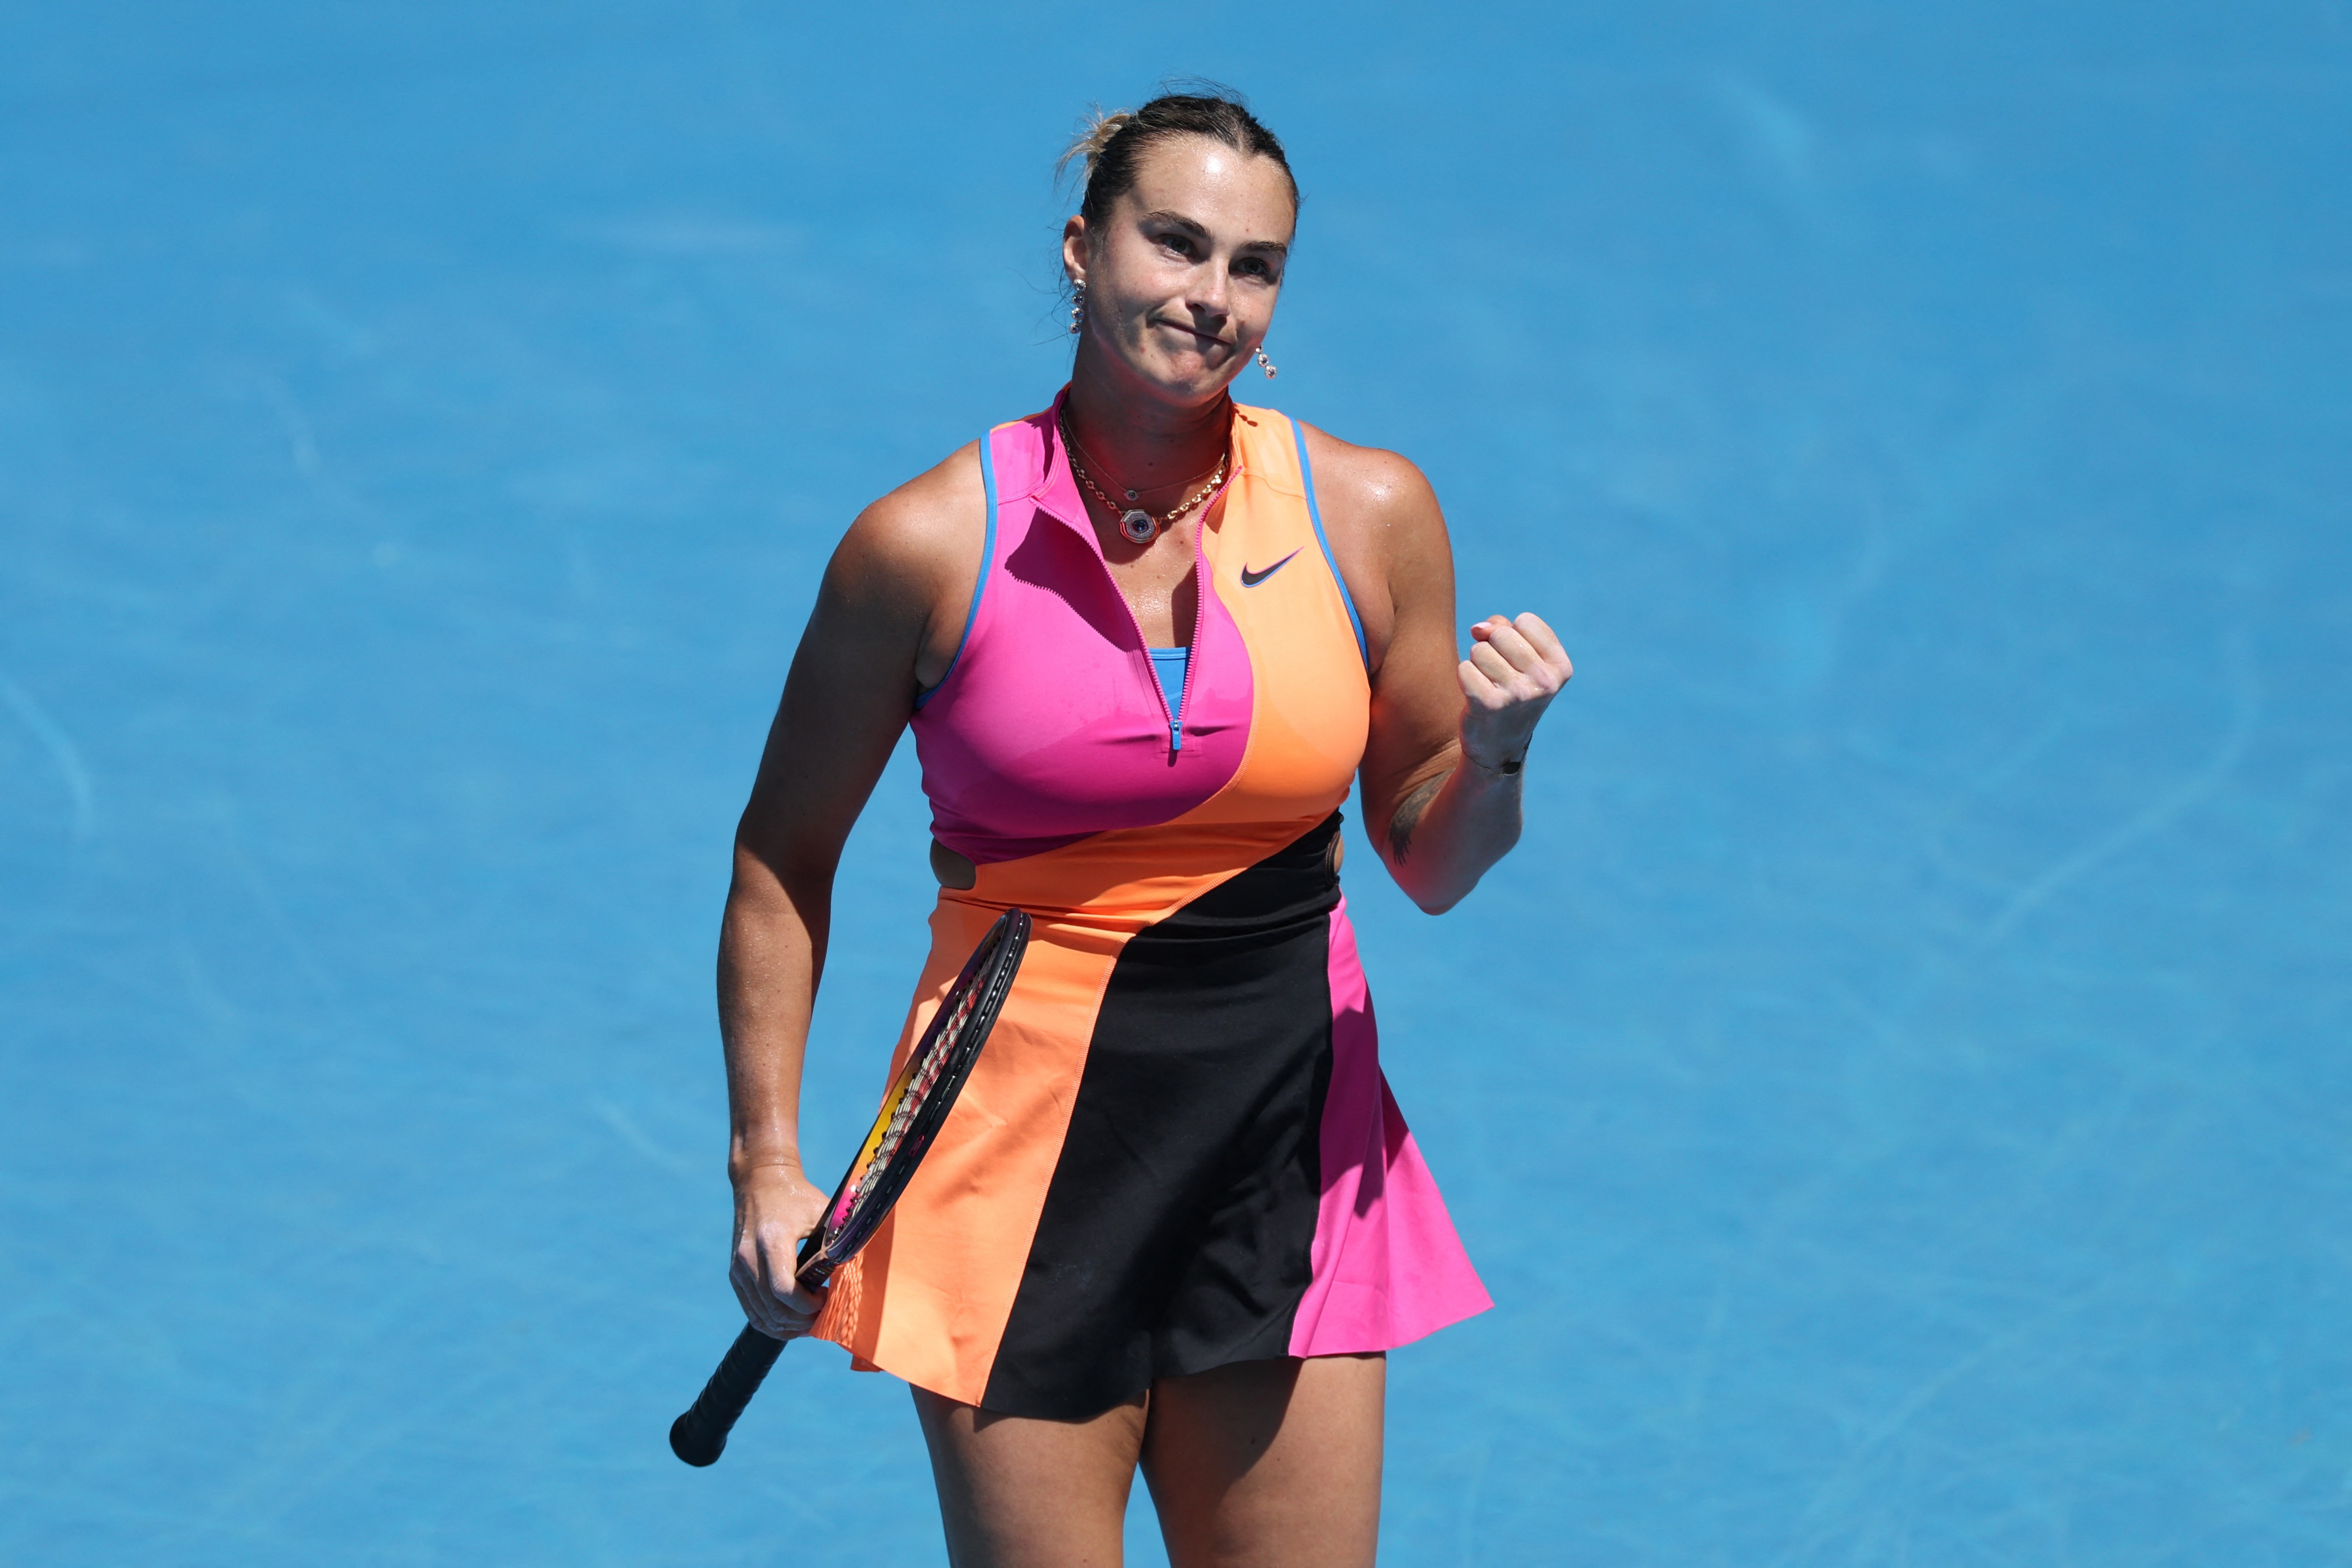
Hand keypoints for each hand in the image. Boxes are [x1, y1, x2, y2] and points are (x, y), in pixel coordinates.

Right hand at [729, 1162, 830, 1339]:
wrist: (760, 1181)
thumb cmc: (797, 1196)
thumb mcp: (822, 1212)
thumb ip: (836, 1242)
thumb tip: (858, 1273)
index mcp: (771, 1240)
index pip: (784, 1290)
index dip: (808, 1305)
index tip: (828, 1298)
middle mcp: (748, 1258)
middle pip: (773, 1309)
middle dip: (802, 1320)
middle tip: (825, 1316)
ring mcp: (738, 1269)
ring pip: (761, 1316)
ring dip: (789, 1327)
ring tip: (812, 1322)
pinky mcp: (735, 1275)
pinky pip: (752, 1311)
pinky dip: (773, 1323)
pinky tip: (794, 1321)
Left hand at [1458, 612, 1572, 769]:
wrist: (1499, 744)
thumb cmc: (1510, 691)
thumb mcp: (1520, 658)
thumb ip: (1502, 629)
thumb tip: (1478, 629)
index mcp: (1560, 668)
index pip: (1526, 621)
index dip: (1513, 633)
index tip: (1516, 659)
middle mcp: (1544, 681)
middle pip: (1501, 633)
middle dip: (1491, 647)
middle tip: (1499, 675)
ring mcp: (1519, 693)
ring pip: (1480, 650)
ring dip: (1477, 664)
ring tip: (1489, 686)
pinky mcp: (1490, 704)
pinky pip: (1465, 668)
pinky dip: (1465, 678)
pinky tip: (1477, 696)